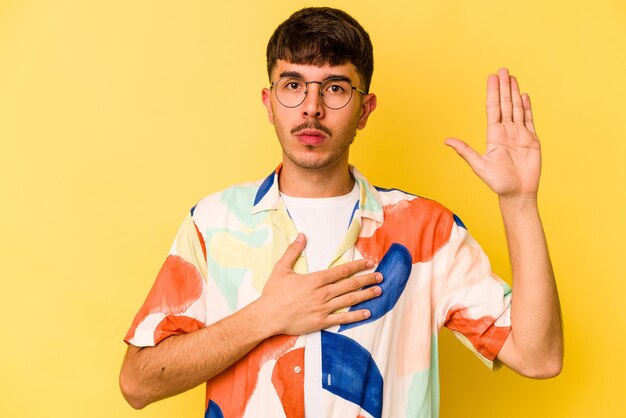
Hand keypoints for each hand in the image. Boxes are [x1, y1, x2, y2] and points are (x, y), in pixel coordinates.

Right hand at [259, 233, 382, 334]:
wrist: (268, 316)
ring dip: (365, 295)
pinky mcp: (321, 322)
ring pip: (349, 300)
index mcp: (315, 279)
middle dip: (367, 279)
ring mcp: (323, 308)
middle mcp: (323, 293)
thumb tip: (301, 235)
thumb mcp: (281, 268)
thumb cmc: (274, 293)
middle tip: (380, 276)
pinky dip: (355, 315)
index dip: (357, 266)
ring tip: (378, 291)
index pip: (341, 271)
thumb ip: (293, 251)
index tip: (369, 263)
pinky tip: (367, 313)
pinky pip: (342, 318)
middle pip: (350, 284)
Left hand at [445, 68, 540, 200]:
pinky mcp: (532, 141)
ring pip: (517, 109)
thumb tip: (446, 140)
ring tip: (513, 77)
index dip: (493, 93)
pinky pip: (529, 120)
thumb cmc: (498, 183)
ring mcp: (519, 135)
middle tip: (502, 70)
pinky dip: (527, 108)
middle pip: (505, 105)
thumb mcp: (479, 165)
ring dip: (515, 93)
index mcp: (493, 136)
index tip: (492, 78)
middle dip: (504, 87)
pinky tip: (524, 95)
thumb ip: (465, 151)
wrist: (517, 194)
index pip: (493, 109)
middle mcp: (506, 132)